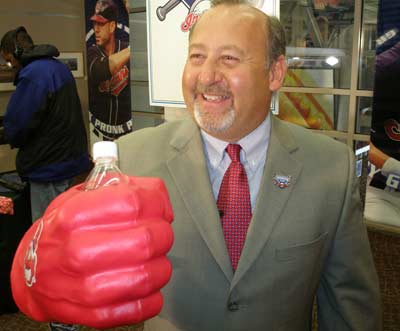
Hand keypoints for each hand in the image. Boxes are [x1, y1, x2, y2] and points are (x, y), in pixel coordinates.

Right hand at [11, 177, 173, 329]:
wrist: (33, 273)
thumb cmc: (64, 232)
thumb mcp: (83, 196)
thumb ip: (123, 186)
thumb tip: (157, 194)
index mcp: (75, 216)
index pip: (135, 202)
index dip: (157, 203)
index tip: (160, 209)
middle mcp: (79, 251)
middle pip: (148, 239)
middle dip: (163, 234)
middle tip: (158, 234)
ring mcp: (87, 287)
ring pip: (150, 275)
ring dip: (161, 265)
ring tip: (152, 259)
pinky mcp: (97, 313)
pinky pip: (143, 306)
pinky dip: (153, 295)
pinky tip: (144, 283)